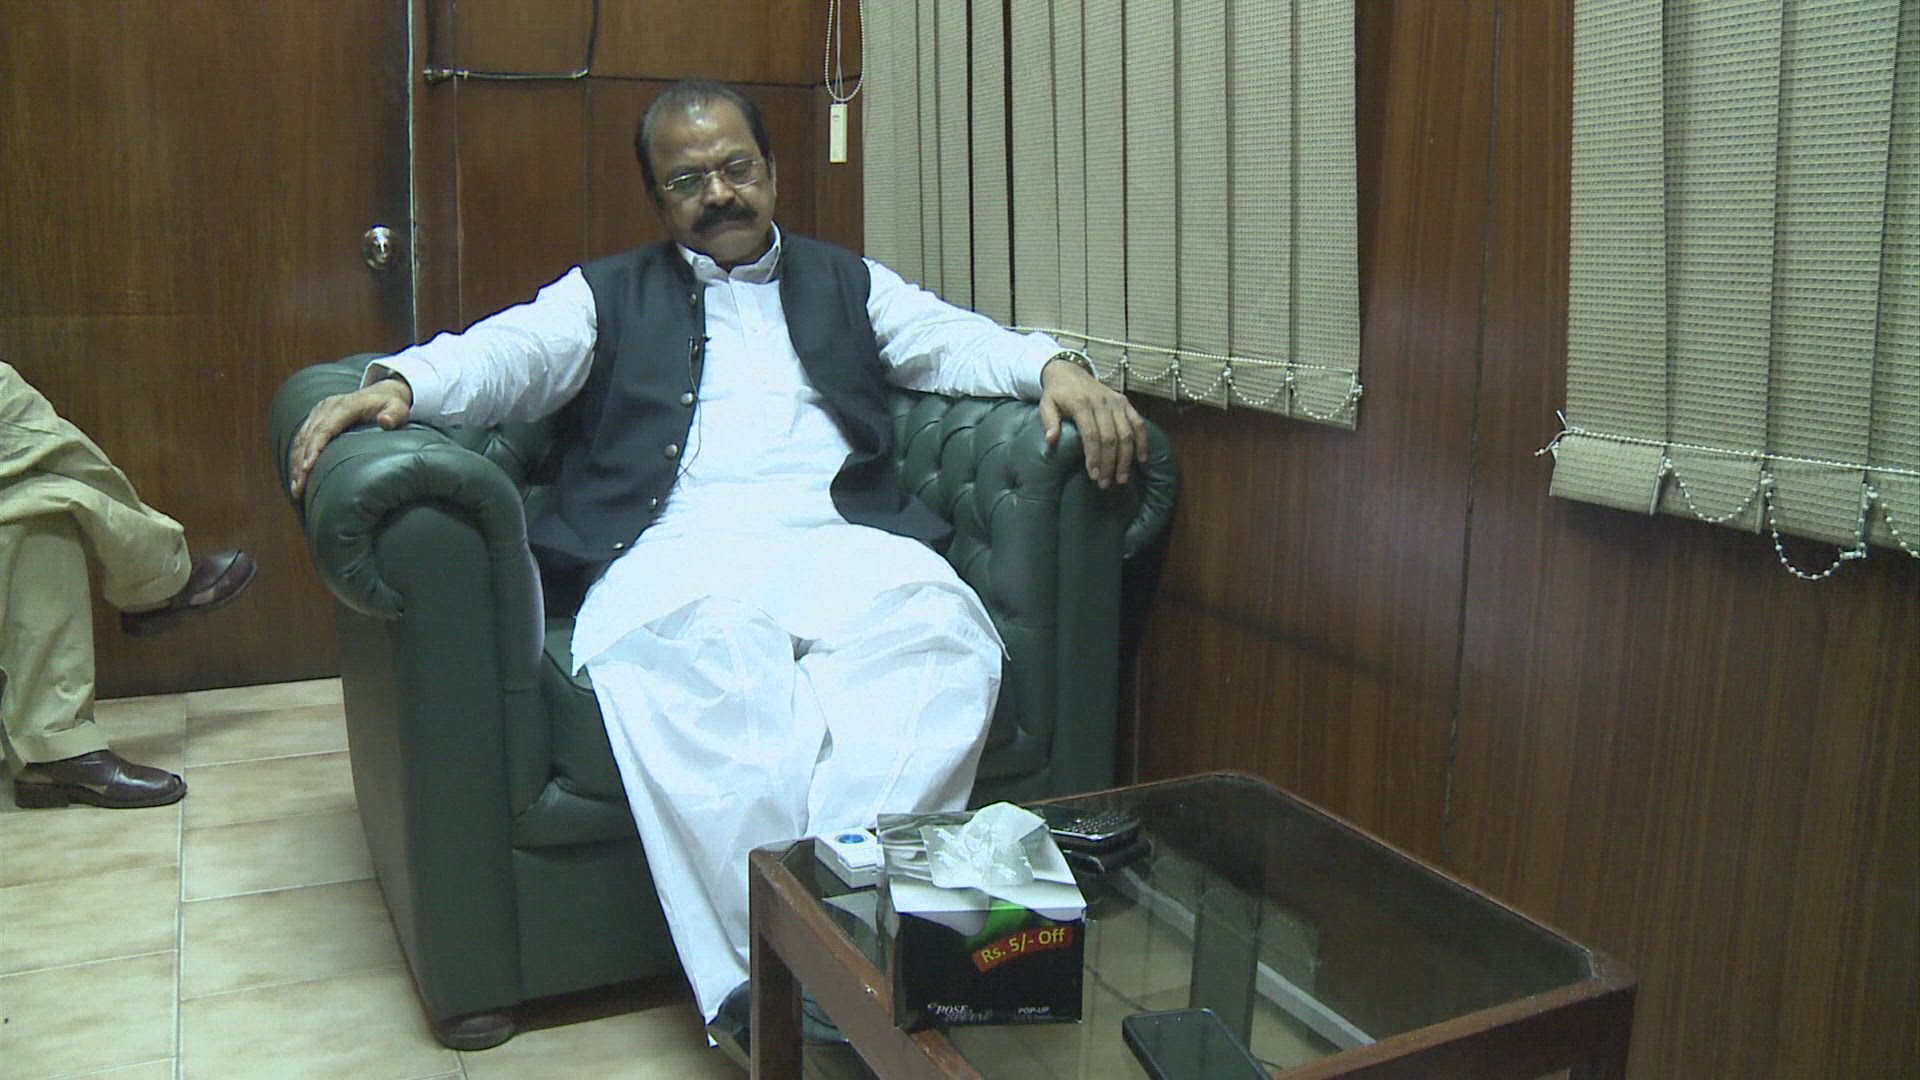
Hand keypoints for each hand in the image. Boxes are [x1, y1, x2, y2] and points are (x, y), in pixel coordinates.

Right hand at [287, 377, 412, 496]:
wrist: (379, 393)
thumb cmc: (390, 405)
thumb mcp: (398, 408)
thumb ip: (394, 415)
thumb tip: (385, 421)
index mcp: (345, 406)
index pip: (325, 428)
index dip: (315, 448)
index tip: (308, 468)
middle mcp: (327, 408)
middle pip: (308, 437)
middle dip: (301, 463)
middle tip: (299, 488)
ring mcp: (318, 413)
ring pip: (301, 439)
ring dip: (295, 463)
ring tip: (296, 489)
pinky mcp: (315, 419)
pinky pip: (301, 439)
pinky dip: (297, 457)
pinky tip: (297, 476)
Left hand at [1039, 357, 1148, 487]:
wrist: (1069, 371)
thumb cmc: (1057, 394)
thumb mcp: (1046, 405)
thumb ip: (1049, 422)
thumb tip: (1051, 441)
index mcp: (1082, 404)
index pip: (1091, 434)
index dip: (1094, 456)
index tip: (1093, 475)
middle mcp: (1102, 403)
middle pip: (1110, 437)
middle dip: (1110, 463)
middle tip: (1106, 483)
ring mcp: (1116, 402)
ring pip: (1126, 433)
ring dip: (1126, 458)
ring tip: (1121, 478)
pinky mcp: (1125, 402)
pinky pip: (1138, 423)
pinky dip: (1143, 441)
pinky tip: (1141, 459)